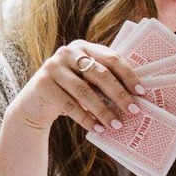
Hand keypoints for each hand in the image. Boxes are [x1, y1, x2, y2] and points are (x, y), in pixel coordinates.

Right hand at [12, 40, 145, 134]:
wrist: (34, 104)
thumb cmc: (68, 92)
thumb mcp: (85, 80)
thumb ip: (103, 80)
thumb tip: (136, 97)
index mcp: (83, 47)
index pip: (111, 58)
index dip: (128, 75)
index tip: (142, 92)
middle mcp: (66, 53)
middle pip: (99, 74)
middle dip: (119, 94)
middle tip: (134, 110)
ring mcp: (52, 67)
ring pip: (84, 91)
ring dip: (103, 110)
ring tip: (117, 125)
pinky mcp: (42, 84)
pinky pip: (69, 105)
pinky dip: (86, 119)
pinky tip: (98, 129)